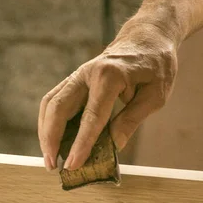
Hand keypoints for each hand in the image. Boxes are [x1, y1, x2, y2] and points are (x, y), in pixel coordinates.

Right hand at [38, 23, 177, 170]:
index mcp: (110, 76)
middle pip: (58, 107)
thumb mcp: (155, 95)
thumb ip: (132, 119)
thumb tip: (113, 145)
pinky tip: (54, 141)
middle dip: (51, 138)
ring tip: (50, 157)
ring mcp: (78, 75)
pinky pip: (55, 101)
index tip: (73, 164)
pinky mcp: (75, 79)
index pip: (91, 116)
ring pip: (50, 103)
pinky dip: (50, 122)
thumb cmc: (156, 65)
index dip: (81, 143)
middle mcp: (88, 73)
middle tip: (53, 165)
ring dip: (45, 132)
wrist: (148, 37)